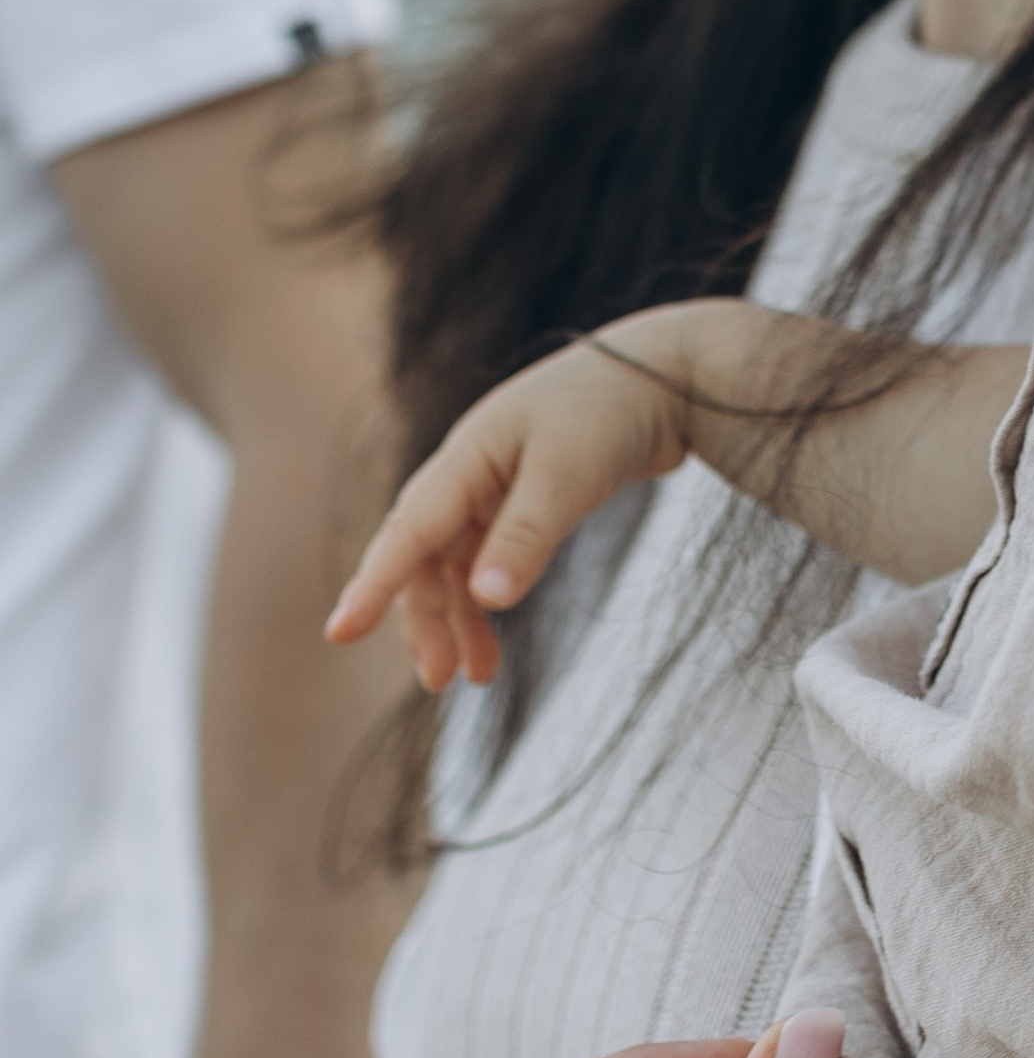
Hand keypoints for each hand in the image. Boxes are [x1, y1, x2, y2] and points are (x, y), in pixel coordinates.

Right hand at [325, 323, 695, 687]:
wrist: (670, 376)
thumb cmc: (613, 411)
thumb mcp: (570, 474)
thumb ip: (528, 536)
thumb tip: (485, 600)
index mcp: (468, 454)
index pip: (408, 528)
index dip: (373, 585)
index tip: (339, 634)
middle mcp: (471, 469)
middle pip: (425, 554)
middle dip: (424, 617)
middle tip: (440, 681)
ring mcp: (497, 483)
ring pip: (456, 563)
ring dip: (459, 618)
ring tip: (477, 677)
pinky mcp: (527, 497)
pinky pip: (489, 557)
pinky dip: (489, 599)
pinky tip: (496, 636)